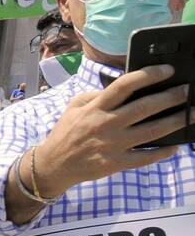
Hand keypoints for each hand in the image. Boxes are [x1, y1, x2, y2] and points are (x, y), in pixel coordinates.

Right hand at [35, 65, 186, 194]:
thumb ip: (95, 94)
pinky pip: (145, 157)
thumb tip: (122, 87)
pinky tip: (175, 146)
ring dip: (175, 121)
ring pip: (151, 132)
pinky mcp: (115, 163)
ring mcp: (112, 145)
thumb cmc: (65, 133)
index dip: (148, 75)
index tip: (168, 70)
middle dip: (171, 97)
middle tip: (187, 90)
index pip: (125, 85)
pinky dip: (162, 152)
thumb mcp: (74, 107)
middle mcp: (106, 124)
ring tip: (192, 114)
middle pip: (145, 107)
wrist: (53, 165)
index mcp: (96, 107)